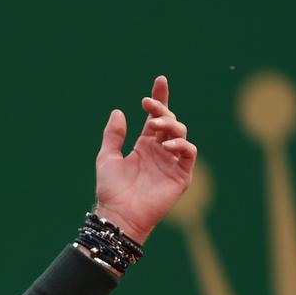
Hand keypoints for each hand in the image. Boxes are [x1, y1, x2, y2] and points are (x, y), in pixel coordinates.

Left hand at [94, 75, 197, 243]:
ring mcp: (172, 162)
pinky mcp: (181, 175)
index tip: (160, 80)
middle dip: (161, 110)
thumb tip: (118, 111)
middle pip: (169, 122)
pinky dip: (181, 144)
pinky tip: (166, 145)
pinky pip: (189, 153)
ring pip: (181, 133)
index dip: (160, 99)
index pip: (155, 117)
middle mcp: (160, 151)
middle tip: (148, 107)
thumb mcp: (107, 158)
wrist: (118, 214)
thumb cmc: (111, 190)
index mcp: (144, 145)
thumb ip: (113, 136)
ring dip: (170, 125)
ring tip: (154, 126)